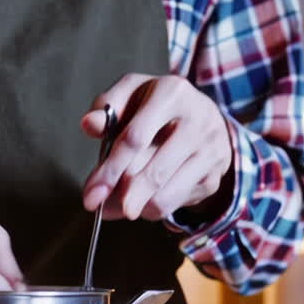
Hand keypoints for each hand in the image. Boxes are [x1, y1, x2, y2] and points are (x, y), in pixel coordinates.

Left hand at [81, 74, 232, 220]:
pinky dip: (153, 209)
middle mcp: (198, 120)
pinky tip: (142, 202)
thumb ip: (106, 108)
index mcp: (172, 93)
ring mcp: (210, 151)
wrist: (202, 115)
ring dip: (137, 207)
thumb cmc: (155, 105)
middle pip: (154, 172)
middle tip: (101, 209)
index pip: (136, 139)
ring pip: (166, 194)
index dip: (111, 169)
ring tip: (121, 205)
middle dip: (124, 196)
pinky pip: (177, 204)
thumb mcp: (130, 94)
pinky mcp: (214, 176)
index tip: (91, 194)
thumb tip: (89, 125)